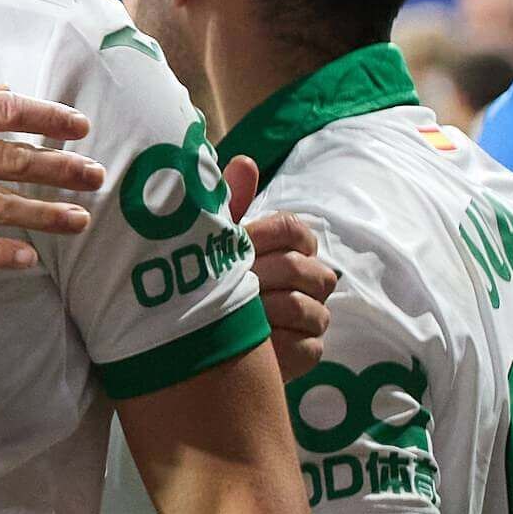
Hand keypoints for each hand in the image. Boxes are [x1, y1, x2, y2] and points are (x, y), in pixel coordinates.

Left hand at [226, 154, 334, 379]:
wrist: (198, 346)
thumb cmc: (209, 287)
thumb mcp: (213, 247)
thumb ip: (230, 207)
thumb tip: (244, 161)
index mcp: (292, 248)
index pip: (294, 230)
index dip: (261, 236)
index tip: (232, 246)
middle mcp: (311, 280)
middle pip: (301, 267)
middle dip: (259, 275)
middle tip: (227, 285)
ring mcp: (314, 317)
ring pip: (304, 306)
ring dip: (263, 310)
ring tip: (232, 314)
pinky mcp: (311, 352)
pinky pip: (306, 345)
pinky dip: (275, 344)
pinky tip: (249, 343)